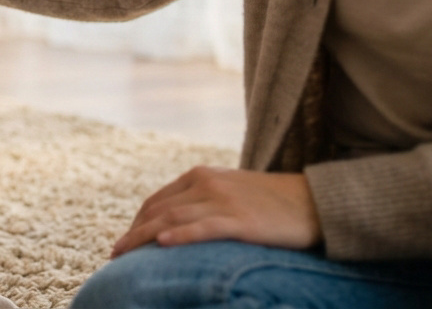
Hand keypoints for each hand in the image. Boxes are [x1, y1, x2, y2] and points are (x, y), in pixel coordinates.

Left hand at [111, 166, 321, 256]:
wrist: (316, 202)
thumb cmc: (273, 202)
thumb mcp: (231, 192)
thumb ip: (204, 200)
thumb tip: (175, 222)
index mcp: (201, 175)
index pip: (157, 200)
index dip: (137, 222)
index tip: (125, 241)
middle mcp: (207, 184)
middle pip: (157, 210)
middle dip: (133, 233)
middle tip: (115, 254)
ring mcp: (223, 201)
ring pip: (172, 218)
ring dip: (142, 238)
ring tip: (123, 256)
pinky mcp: (241, 220)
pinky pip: (203, 227)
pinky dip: (180, 234)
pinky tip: (162, 243)